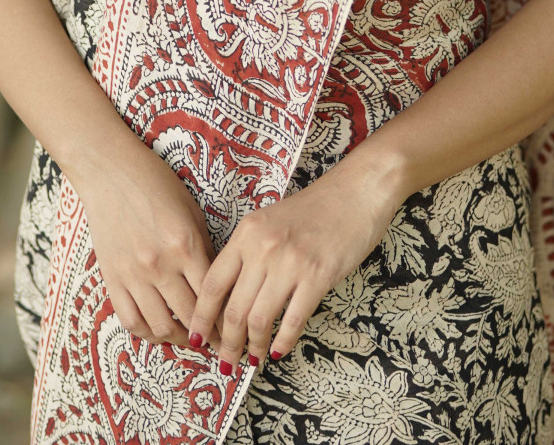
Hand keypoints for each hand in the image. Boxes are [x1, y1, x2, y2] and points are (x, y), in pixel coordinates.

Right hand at [75, 141, 215, 348]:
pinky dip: (148, 334)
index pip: (213, 295)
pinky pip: (131, 321)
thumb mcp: (191, 211)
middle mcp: (160, 265)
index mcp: (186, 244)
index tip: (234, 328)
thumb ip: (204, 248)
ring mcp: (133, 275)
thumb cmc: (156, 184)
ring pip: (160, 326)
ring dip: (179, 339)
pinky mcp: (112, 279)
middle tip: (219, 343)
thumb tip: (218, 284)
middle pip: (190, 316)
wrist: (110, 172)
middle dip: (208, 335)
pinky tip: (160, 331)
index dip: (226, 317)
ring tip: (191, 340)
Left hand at [186, 148, 405, 371]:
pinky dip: (283, 342)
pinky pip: (293, 320)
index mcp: (246, 233)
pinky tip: (279, 350)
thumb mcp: (269, 221)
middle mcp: (263, 248)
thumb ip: (249, 252)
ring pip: (259, 320)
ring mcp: (290, 263)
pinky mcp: (317, 277)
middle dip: (227, 343)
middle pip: (233, 309)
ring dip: (253, 347)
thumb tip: (232, 297)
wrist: (355, 193)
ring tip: (253, 358)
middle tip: (226, 361)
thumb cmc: (314, 209)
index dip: (202, 316)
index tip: (197, 336)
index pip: (213, 283)